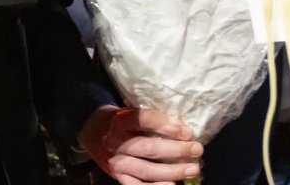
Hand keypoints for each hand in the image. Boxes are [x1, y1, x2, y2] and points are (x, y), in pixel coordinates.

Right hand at [77, 105, 201, 184]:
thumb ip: (148, 120)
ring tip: (193, 168)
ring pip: (147, 170)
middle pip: (149, 148)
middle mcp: (116, 142)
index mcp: (120, 121)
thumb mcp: (128, 112)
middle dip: (176, 150)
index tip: (186, 130)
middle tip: (196, 149)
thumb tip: (182, 129)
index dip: (167, 125)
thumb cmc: (119, 121)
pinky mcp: (119, 177)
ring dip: (173, 171)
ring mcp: (117, 163)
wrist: (93, 133)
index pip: (144, 120)